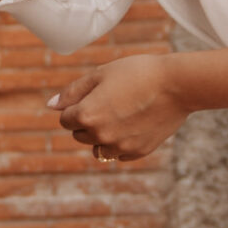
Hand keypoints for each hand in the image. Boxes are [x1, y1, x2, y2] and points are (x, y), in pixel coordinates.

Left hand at [53, 54, 194, 161]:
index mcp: (87, 115)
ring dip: (101, 135)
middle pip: (80, 135)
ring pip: (98, 148)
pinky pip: (118, 154)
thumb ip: (72, 92)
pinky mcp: (138, 153)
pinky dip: (119, 143)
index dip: (75, 106)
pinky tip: (132, 124)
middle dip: (86, 120)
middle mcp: (101, 136)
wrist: (176, 85)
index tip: (93, 94)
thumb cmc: (136, 73)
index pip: (65, 119)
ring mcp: (120, 147)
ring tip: (119, 114)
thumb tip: (51, 106)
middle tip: (108, 101)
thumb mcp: (100, 75)